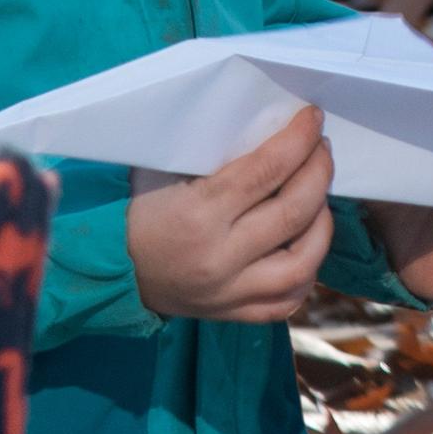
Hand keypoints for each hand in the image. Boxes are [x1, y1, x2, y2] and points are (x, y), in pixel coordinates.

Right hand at [127, 101, 335, 321]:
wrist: (110, 270)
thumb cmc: (141, 210)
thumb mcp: (171, 175)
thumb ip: (224, 160)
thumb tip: (277, 132)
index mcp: (199, 215)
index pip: (266, 170)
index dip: (298, 139)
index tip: (313, 118)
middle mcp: (219, 258)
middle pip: (293, 212)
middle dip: (319, 172)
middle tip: (320, 150)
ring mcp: (229, 293)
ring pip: (303, 263)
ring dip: (323, 223)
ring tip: (319, 196)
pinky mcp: (232, 315)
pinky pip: (287, 300)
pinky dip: (308, 270)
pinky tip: (307, 242)